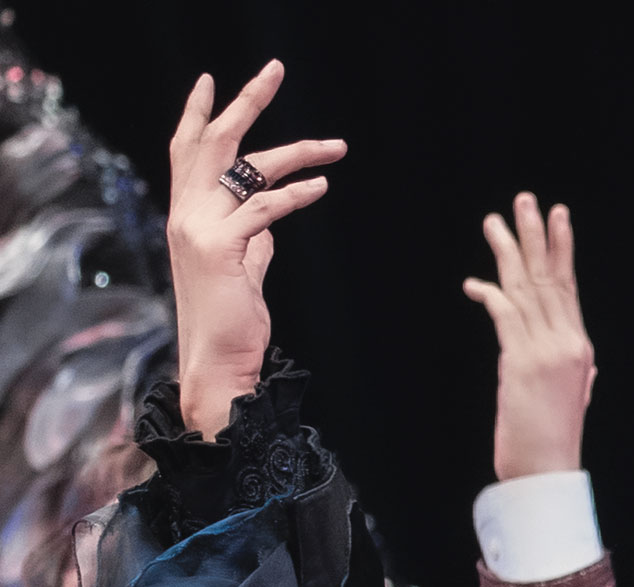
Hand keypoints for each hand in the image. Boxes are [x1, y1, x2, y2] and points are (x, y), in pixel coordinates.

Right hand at [166, 60, 346, 436]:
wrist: (217, 360)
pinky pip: (264, 209)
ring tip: (336, 147)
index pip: (186, 151)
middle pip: (213, 141)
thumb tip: (270, 222)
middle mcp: (186, 213)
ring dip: (298, 152)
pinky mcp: (222, 248)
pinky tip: (322, 187)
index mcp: (187, 213)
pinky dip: (295, 194)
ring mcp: (200, 228)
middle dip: (246, 102)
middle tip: (276, 69)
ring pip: (248, 169)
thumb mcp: (242, 266)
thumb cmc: (232, 317)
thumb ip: (252, 239)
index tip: (210, 82)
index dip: (197, 114)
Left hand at [463, 193, 597, 481]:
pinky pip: (505, 315)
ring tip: (496, 221)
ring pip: (526, 289)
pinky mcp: (521, 362)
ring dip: (508, 253)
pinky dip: (490, 296)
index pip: (569, 289)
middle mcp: (569, 344)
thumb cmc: (551, 441)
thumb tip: (583, 364)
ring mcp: (547, 351)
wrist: (547, 472)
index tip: (556, 218)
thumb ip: (573, 374)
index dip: (561, 250)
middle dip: (538, 236)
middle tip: (527, 200)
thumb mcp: (569, 399)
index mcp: (581, 350)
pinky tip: (476, 283)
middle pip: (551, 278)